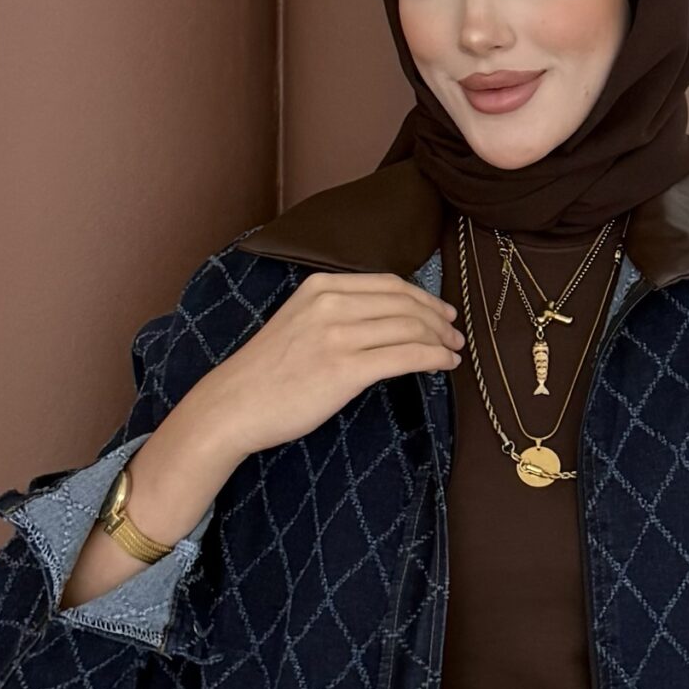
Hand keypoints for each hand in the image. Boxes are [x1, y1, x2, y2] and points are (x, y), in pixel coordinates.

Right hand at [197, 269, 464, 461]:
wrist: (234, 405)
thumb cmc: (265, 373)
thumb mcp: (298, 323)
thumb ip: (334, 313)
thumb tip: (382, 320)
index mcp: (320, 287)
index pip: (388, 283)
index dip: (422, 297)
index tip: (440, 312)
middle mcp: (331, 304)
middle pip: (404, 303)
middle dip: (437, 319)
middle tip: (454, 335)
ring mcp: (339, 336)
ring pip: (410, 328)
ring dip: (440, 341)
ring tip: (452, 353)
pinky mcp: (346, 370)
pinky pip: (406, 357)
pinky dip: (433, 359)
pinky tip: (444, 366)